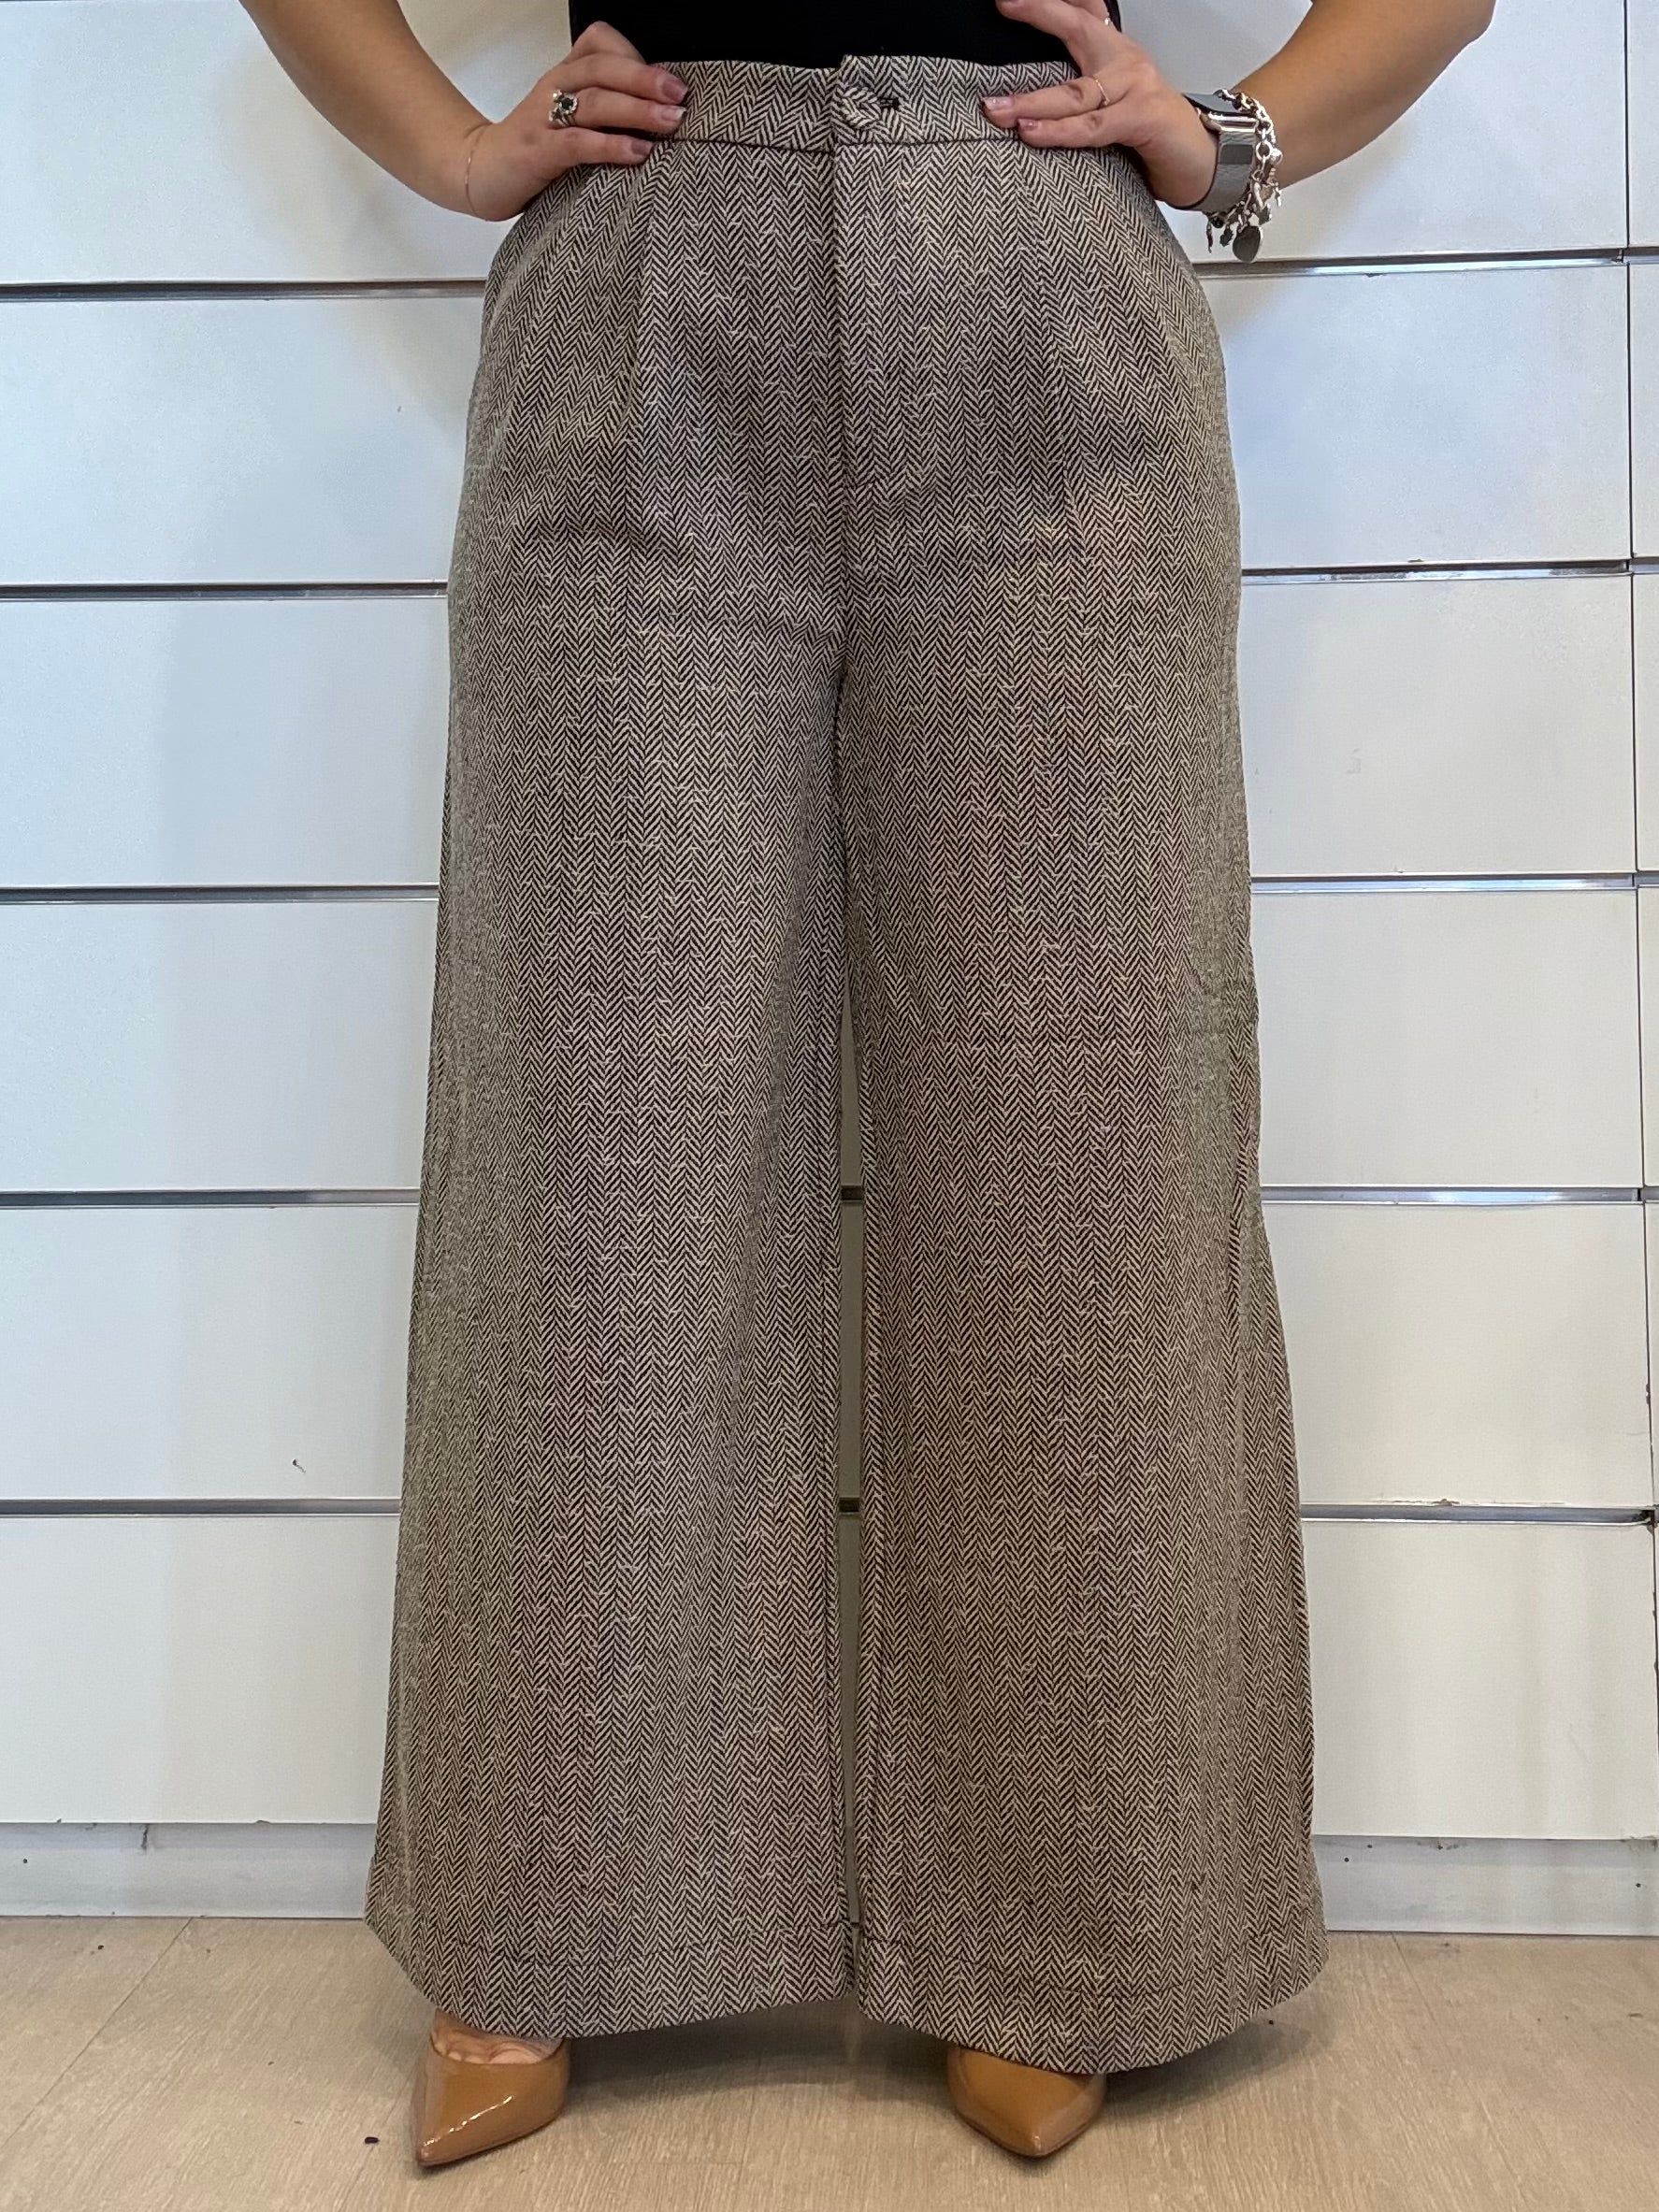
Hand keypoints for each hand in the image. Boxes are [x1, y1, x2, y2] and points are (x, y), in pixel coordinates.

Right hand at [457, 20, 686, 219]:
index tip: (670, 84)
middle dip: (646, 80)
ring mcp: (544, 119)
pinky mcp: (538, 152)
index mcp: (564, 76)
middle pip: (603, 69)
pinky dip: (610, 145)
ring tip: (670, 123)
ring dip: (637, 110)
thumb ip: (603, 109)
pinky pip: (577, 142)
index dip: (635, 59)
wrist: (478, 171)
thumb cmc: (533, 149)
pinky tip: (637, 152)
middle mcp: (554, 88)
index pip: (600, 44)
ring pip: (595, 101)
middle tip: (679, 96)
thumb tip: (658, 114)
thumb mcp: (568, 118)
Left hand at [981, 0, 1221, 209]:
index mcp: (1115, 52)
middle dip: (1039, 14)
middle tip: (1003, 6)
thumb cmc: (1152, 137)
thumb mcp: (1111, 106)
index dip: (1048, 2)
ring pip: (1074, 93)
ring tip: (997, 110)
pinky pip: (1092, 126)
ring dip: (1031, 103)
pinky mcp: (1142, 117)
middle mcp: (1125, 60)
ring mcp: (1135, 86)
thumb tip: (1027, 102)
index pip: (1080, 11)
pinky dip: (1059, 131)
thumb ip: (1078, 95)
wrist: (1201, 162)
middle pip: (1077, 28)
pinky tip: (1030, 132)